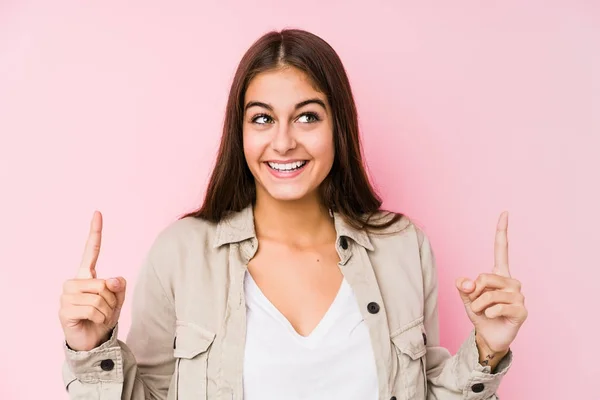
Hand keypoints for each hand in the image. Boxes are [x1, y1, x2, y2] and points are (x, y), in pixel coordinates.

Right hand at [58, 211, 126, 350]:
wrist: (93, 340)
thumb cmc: (103, 316)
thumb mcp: (118, 299)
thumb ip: (119, 286)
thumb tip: (112, 279)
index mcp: (87, 275)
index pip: (91, 251)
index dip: (95, 232)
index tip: (98, 212)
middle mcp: (74, 282)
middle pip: (104, 284)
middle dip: (112, 300)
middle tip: (106, 309)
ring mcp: (66, 296)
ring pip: (100, 298)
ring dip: (107, 310)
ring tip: (99, 316)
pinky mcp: (64, 311)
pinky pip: (93, 310)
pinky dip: (100, 318)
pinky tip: (92, 322)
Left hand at [455, 211, 527, 354]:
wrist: (489, 336)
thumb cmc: (480, 313)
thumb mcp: (466, 298)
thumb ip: (463, 286)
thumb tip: (466, 282)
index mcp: (499, 274)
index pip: (502, 249)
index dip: (502, 231)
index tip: (505, 212)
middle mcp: (512, 281)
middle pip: (484, 276)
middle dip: (473, 292)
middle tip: (475, 304)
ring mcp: (519, 296)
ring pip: (488, 294)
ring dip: (478, 305)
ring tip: (482, 312)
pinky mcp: (521, 310)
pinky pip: (496, 307)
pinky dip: (487, 313)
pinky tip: (491, 317)